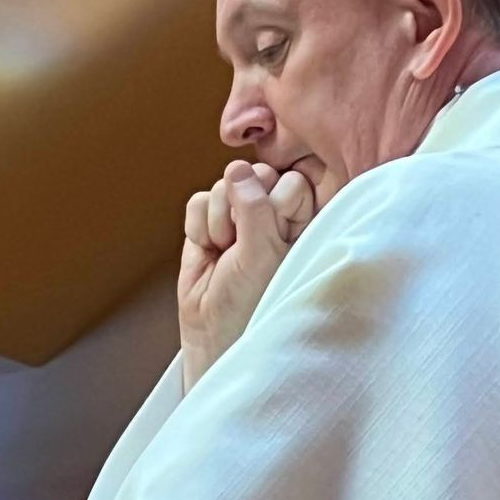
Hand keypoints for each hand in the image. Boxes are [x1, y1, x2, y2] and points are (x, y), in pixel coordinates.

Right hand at [178, 160, 315, 389]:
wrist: (212, 332)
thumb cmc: (250, 301)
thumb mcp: (261, 253)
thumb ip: (254, 207)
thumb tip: (236, 168)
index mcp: (301, 222)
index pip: (292, 181)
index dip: (274, 202)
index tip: (268, 237)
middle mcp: (272, 216)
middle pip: (256, 175)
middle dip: (241, 206)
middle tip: (241, 244)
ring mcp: (237, 218)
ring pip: (223, 186)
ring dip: (218, 220)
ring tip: (224, 251)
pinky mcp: (207, 224)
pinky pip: (198, 201)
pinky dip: (198, 226)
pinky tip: (207, 250)